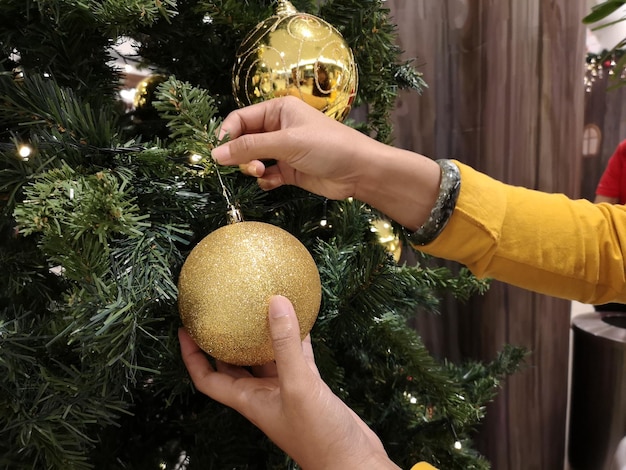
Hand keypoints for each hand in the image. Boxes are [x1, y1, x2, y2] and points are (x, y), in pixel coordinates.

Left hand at [179, 295, 399, 469]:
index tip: (185, 329)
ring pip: (267, 356)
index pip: (208, 377)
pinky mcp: (310, 387)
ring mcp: (287, 390)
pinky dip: (297, 338)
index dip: (192, 355)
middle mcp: (263, 394)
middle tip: (221, 311)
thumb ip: (286, 345)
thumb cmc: (319, 437)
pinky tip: (301, 317)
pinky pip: (297, 356)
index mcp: (249, 399)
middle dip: (225, 340)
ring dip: (262, 335)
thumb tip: (275, 302)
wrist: (353, 463)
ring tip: (258, 306)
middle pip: (234, 364)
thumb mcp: (299, 386)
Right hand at [211, 96, 440, 231]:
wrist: (359, 171)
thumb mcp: (287, 143)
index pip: (240, 119)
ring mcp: (284, 151)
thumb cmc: (327, 146)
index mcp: (278, 110)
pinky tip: (271, 183)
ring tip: (262, 174)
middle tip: (249, 167)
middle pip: (244, 140)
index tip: (220, 154)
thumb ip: (250, 148)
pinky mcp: (289, 171)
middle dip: (242, 155)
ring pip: (253, 159)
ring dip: (252, 168)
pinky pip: (266, 175)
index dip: (228, 135)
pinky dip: (265, 180)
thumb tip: (215, 153)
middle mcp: (278, 128)